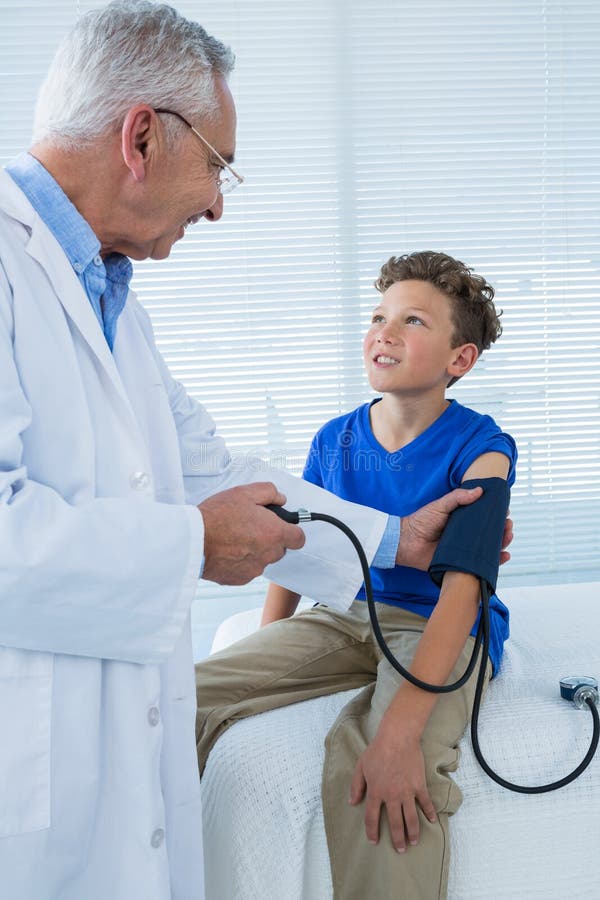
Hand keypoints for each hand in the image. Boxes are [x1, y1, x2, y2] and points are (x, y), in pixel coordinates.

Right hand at [199, 483, 304, 584]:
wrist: (192, 541)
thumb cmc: (217, 516)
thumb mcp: (245, 492)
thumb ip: (270, 492)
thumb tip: (281, 498)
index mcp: (274, 533)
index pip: (299, 538)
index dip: (292, 531)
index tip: (282, 525)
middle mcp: (268, 554)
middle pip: (279, 549)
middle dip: (270, 538)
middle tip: (250, 525)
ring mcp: (254, 569)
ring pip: (262, 559)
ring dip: (254, 549)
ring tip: (233, 536)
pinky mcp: (239, 579)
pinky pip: (246, 569)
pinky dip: (240, 561)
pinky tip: (226, 549)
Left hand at [349, 729, 436, 852]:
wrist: (398, 737)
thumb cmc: (377, 750)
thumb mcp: (361, 766)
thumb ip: (356, 786)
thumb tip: (352, 802)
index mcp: (375, 792)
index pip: (372, 818)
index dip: (372, 831)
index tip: (374, 841)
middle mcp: (391, 796)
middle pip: (395, 824)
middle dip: (398, 839)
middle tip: (400, 849)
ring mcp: (407, 792)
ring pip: (411, 818)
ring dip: (413, 832)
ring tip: (414, 841)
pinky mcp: (419, 785)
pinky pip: (425, 803)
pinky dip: (430, 813)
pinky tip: (432, 821)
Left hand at [396, 487, 513, 569]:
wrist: (406, 543)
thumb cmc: (421, 522)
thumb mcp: (440, 505)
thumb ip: (457, 498)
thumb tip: (479, 490)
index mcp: (462, 521)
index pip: (484, 518)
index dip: (496, 515)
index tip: (505, 512)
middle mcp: (466, 535)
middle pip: (491, 533)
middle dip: (503, 530)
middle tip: (508, 526)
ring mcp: (465, 550)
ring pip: (489, 548)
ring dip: (502, 543)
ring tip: (507, 537)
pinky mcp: (462, 563)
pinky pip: (481, 564)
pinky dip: (494, 562)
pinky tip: (504, 556)